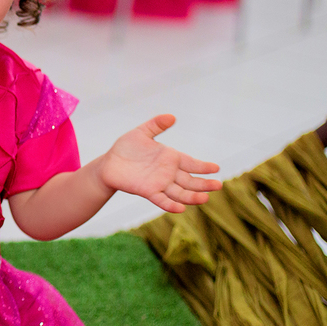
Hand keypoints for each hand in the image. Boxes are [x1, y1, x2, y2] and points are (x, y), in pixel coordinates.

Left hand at [99, 114, 221, 213]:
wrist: (108, 163)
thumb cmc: (126, 148)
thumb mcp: (141, 133)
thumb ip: (156, 125)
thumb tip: (172, 116)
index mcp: (170, 158)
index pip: (191, 164)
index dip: (203, 167)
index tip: (216, 168)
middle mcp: (168, 173)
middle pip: (190, 181)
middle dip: (204, 184)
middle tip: (218, 185)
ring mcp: (160, 184)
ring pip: (180, 193)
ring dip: (192, 197)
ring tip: (205, 198)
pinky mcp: (148, 192)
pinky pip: (162, 200)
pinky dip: (171, 205)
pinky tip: (181, 209)